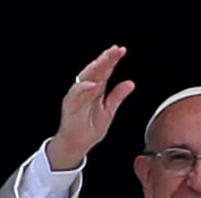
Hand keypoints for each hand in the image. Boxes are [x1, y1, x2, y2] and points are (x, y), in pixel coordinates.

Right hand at [45, 45, 134, 170]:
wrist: (78, 144)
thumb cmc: (90, 127)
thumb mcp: (109, 111)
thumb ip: (118, 96)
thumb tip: (131, 83)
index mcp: (97, 88)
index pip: (105, 70)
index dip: (112, 60)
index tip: (121, 50)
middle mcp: (86, 89)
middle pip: (96, 70)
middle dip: (105, 59)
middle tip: (114, 50)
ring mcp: (77, 96)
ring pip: (85, 77)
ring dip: (94, 68)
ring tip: (105, 60)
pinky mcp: (70, 105)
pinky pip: (76, 94)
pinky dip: (83, 88)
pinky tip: (92, 84)